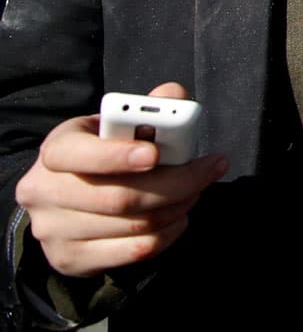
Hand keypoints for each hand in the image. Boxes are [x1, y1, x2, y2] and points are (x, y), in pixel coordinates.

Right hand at [15, 82, 227, 276]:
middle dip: (175, 183)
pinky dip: (168, 233)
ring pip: (133, 225)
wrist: (69, 202)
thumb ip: (149, 109)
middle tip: (208, 170)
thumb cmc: (104, 155)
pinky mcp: (71, 258)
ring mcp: (53, 230)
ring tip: (195, 190)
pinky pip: (135, 250)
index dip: (116, 155)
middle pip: (117, 196)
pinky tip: (179, 217)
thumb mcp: (118, 126)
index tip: (154, 154)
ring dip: (177, 207)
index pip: (75, 153)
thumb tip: (173, 94)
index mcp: (55, 149)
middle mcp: (44, 191)